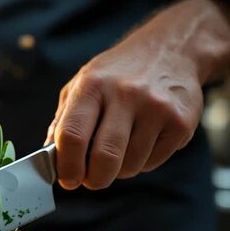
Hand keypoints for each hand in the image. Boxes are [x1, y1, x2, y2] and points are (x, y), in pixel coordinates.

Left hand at [46, 0, 229, 189]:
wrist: (171, 50)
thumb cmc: (116, 74)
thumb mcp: (81, 84)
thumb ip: (63, 120)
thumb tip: (49, 158)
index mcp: (92, 86)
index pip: (72, 135)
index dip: (67, 165)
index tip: (67, 179)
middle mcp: (125, 95)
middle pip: (104, 157)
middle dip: (94, 179)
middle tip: (91, 180)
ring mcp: (156, 109)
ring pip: (130, 165)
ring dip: (119, 170)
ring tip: (119, 149)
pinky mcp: (181, 123)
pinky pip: (153, 162)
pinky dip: (142, 162)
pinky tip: (142, 140)